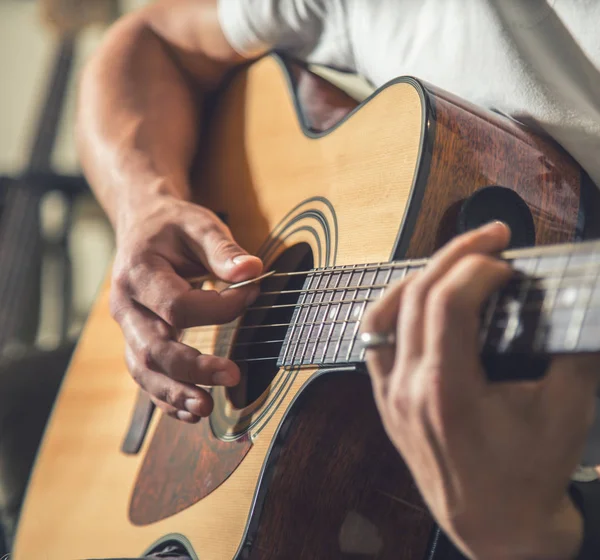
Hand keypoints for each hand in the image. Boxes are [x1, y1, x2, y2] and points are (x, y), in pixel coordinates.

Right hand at [110, 194, 262, 422]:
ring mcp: (127, 327)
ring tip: (204, 408)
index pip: (177, 305)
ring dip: (173, 392)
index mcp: (138, 272)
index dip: (219, 308)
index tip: (253, 293)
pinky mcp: (136, 340)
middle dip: (192, 367)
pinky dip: (165, 397)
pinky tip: (190, 411)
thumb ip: (223, 250)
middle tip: (232, 375)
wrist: (143, 226)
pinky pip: (145, 375)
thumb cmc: (174, 226)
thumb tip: (252, 271)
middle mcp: (125, 304)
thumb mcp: (200, 225)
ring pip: (143, 369)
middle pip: (152, 346)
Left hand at [362, 222, 599, 558]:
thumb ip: (573, 352)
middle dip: (457, 254)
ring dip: (422, 276)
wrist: (497, 528)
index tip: (509, 264)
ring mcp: (389, 394)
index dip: (479, 268)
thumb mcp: (566, 413)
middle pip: (418, 295)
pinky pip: (375, 340)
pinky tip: (419, 297)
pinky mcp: (385, 400)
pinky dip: (395, 308)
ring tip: (456, 260)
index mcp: (447, 392)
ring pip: (386, 312)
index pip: (447, 302)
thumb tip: (573, 305)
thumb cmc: (528, 479)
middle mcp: (408, 388)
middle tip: (492, 237)